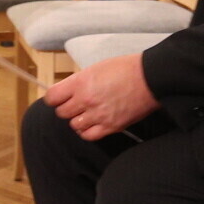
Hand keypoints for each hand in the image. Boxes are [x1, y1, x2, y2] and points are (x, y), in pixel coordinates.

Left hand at [44, 53, 159, 142]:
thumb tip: (67, 91)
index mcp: (81, 82)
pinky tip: (92, 123)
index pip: (52, 98)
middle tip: (75, 104)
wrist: (150, 78)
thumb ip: (79, 81)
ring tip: (86, 113)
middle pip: (62, 113)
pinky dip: (87, 131)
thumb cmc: (126, 69)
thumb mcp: (96, 68)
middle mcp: (86, 100)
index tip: (57, 99)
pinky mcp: (111, 126)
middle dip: (66, 108)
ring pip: (74, 125)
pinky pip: (89, 135)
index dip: (53, 99)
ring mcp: (98, 115)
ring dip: (77, 120)